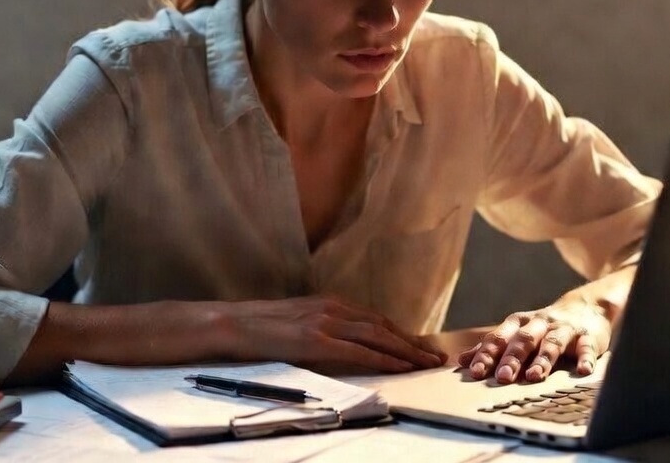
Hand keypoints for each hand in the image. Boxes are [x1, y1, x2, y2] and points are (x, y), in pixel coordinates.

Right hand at [220, 295, 446, 374]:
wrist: (233, 324)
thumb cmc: (262, 328)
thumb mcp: (300, 322)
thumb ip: (324, 329)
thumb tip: (346, 345)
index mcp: (330, 303)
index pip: (375, 319)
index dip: (401, 334)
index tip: (421, 346)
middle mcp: (333, 308)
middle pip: (383, 326)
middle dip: (412, 343)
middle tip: (436, 357)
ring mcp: (325, 322)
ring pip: (377, 336)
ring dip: (406, 351)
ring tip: (427, 363)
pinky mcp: (316, 340)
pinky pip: (358, 351)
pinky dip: (383, 358)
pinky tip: (400, 366)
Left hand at [457, 300, 610, 383]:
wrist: (586, 308)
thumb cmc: (543, 328)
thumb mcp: (516, 333)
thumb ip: (492, 347)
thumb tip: (461, 362)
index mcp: (518, 324)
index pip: (498, 338)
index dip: (486, 354)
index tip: (475, 372)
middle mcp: (539, 324)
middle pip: (523, 340)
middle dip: (512, 358)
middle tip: (502, 378)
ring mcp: (564, 330)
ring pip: (552, 343)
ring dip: (543, 359)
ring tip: (534, 376)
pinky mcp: (587, 337)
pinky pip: (586, 347)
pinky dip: (585, 359)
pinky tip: (583, 371)